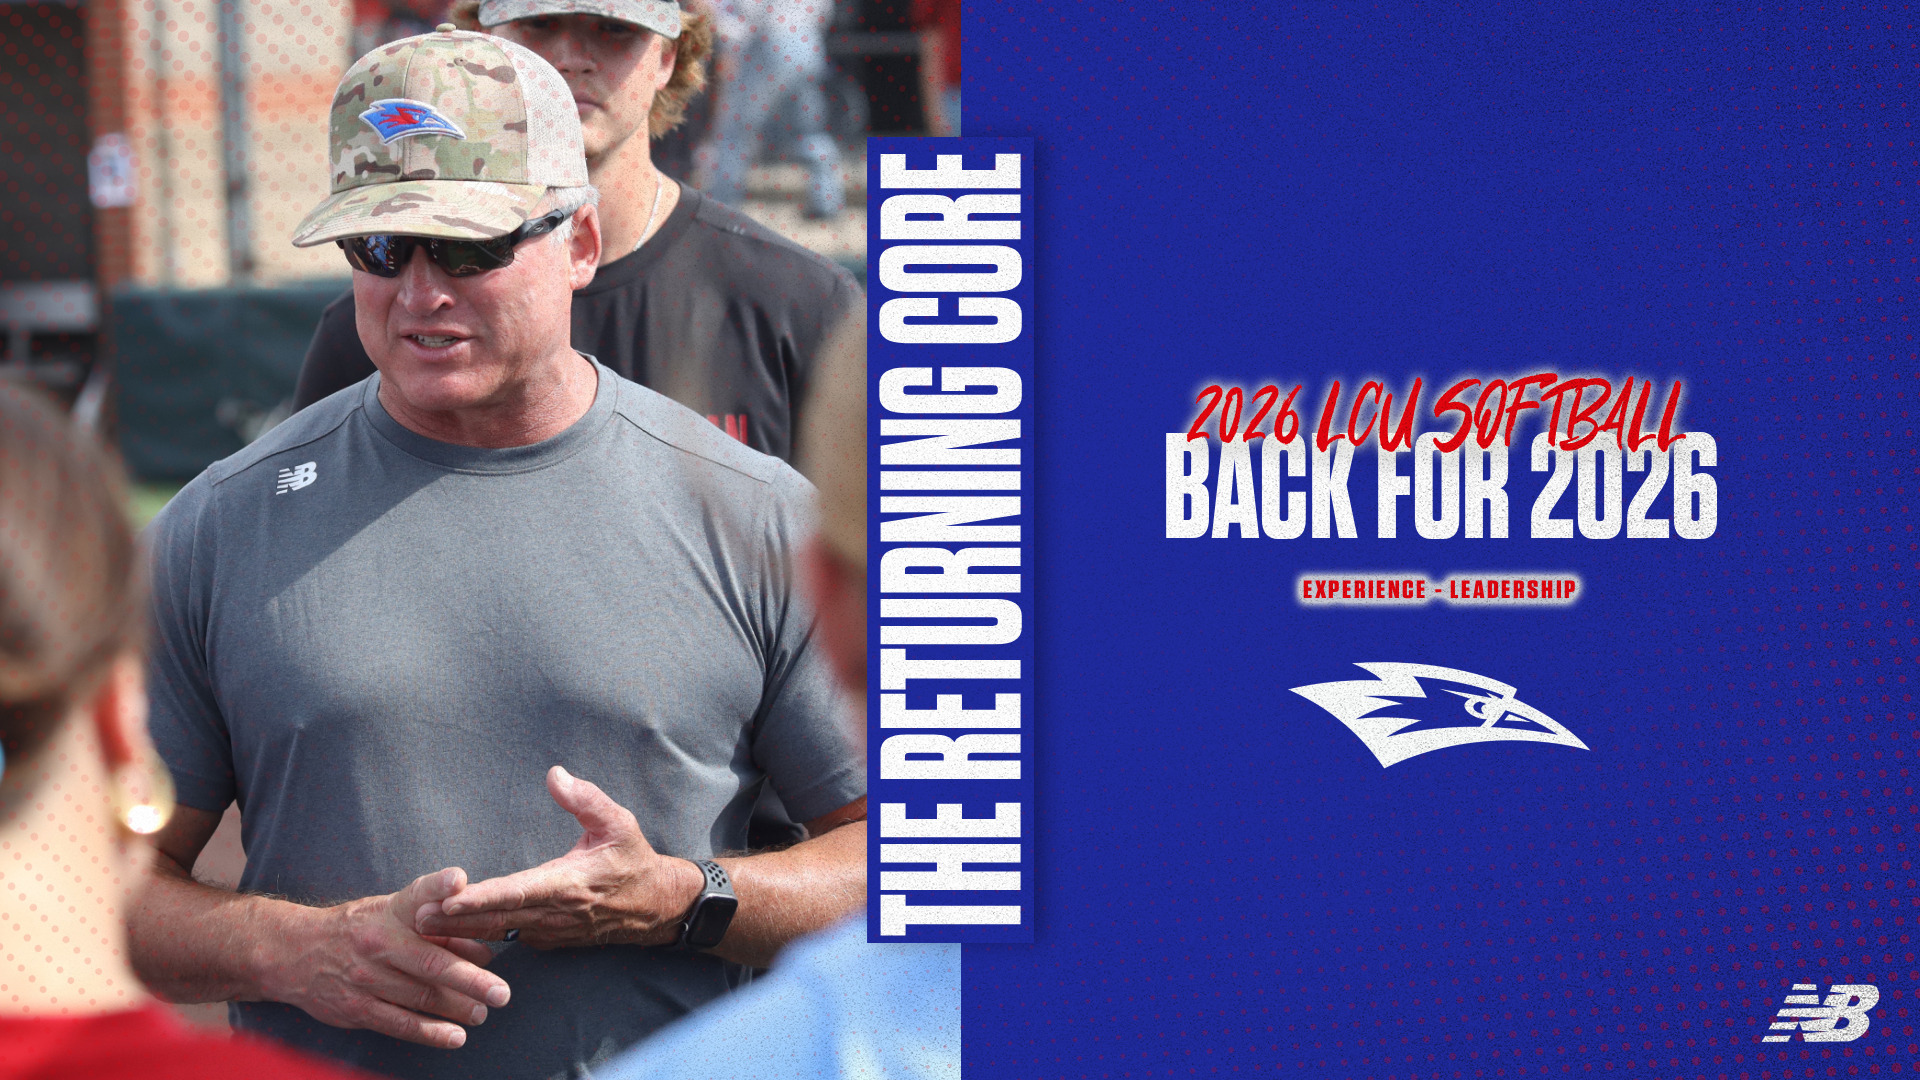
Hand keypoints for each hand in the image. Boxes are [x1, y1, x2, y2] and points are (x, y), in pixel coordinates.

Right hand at [263, 867, 510, 1048]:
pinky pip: (399, 1023)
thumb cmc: (358, 929)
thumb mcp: (389, 913)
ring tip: (483, 1012)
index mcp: (389, 912)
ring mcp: (365, 978)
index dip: (438, 886)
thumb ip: (435, 925)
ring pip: (420, 996)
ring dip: (457, 1008)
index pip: (417, 895)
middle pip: (431, 962)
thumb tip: (482, 948)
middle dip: (471, 979)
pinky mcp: (356, 1008)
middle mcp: (378, 942)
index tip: (460, 880)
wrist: (293, 953)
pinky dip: (429, 1032)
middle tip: (502, 992)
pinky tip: (455, 1037)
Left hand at [415, 766, 702, 948]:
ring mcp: (550, 931)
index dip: (480, 898)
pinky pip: (508, 938)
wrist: (654, 906)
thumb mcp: (618, 822)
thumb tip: (555, 774)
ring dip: (459, 931)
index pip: (515, 892)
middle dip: (454, 919)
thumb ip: (586, 799)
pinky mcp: (547, 939)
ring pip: (497, 932)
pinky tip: (450, 934)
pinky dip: (479, 937)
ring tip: (420, 927)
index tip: (449, 898)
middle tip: (413, 916)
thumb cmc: (632, 860)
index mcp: (568, 883)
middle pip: (496, 919)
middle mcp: (555, 913)